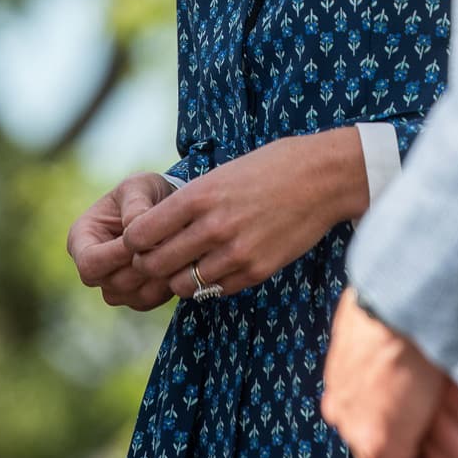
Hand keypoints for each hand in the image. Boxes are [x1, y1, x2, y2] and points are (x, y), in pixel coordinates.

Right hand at [67, 172, 176, 310]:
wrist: (165, 205)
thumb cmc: (145, 191)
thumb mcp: (139, 186)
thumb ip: (134, 203)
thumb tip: (134, 225)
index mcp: (81, 238)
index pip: (90, 261)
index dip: (117, 255)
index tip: (146, 240)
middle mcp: (92, 267)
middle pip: (111, 282)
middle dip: (142, 265)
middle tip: (170, 245)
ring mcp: (112, 284)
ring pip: (131, 295)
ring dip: (157, 277)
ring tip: (178, 252)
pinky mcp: (133, 295)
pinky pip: (147, 301)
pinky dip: (165, 287)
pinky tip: (180, 265)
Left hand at [123, 131, 365, 298]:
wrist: (324, 177)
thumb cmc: (272, 167)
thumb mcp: (223, 173)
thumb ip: (191, 203)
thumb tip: (157, 230)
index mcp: (200, 195)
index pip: (140, 234)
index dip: (134, 242)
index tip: (140, 241)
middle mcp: (213, 226)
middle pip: (155, 264)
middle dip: (149, 264)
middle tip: (157, 259)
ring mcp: (236, 252)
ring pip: (182, 285)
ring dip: (179, 278)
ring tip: (189, 264)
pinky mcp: (256, 271)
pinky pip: (216, 290)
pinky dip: (210, 283)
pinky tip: (218, 265)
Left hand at [321, 290, 457, 457]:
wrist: (402, 289)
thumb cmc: (405, 289)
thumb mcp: (390, 311)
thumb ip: (394, 330)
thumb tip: (419, 327)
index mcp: (343, 379)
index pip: (362, 423)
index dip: (392, 439)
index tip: (424, 444)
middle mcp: (344, 410)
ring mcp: (358, 429)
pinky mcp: (382, 441)